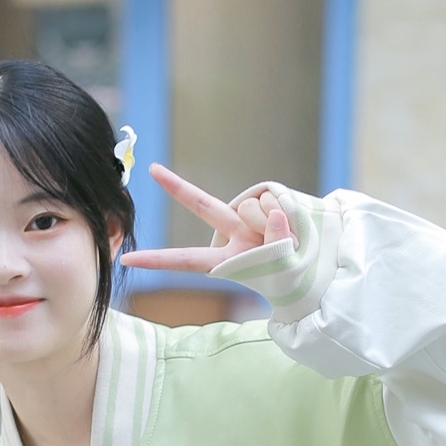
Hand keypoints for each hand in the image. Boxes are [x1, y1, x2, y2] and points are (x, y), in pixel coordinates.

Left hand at [119, 164, 295, 273]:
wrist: (318, 265)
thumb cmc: (295, 276)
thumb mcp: (284, 268)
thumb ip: (276, 241)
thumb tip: (273, 209)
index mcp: (228, 259)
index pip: (187, 259)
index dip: (158, 261)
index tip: (127, 260)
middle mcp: (234, 234)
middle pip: (203, 205)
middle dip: (178, 187)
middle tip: (152, 168)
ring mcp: (251, 216)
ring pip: (250, 207)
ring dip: (273, 223)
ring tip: (291, 239)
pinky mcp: (270, 198)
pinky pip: (272, 198)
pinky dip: (286, 211)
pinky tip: (295, 224)